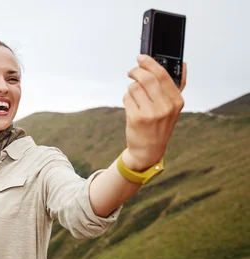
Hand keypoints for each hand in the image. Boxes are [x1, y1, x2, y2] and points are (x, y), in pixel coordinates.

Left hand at [122, 54, 186, 170]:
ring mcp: (151, 113)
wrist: (149, 149)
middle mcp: (165, 107)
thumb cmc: (160, 124)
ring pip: (134, 87)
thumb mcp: (173, 107)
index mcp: (176, 101)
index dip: (150, 63)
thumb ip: (177, 86)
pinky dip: (126, 97)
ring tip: (134, 94)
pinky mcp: (136, 118)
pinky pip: (127, 97)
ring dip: (131, 87)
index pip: (163, 75)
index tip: (141, 57)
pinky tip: (131, 104)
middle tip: (131, 71)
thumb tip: (183, 64)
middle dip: (136, 71)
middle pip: (147, 78)